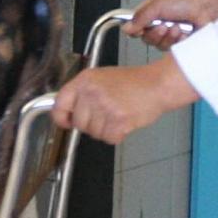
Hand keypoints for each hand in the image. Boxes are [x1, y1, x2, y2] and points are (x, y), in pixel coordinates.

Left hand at [51, 60, 198, 146]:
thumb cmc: (133, 82)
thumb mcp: (102, 78)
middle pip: (78, 123)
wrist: (157, 85)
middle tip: (106, 115)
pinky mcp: (118, 121)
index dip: (61, 118)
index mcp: (85, 80)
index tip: (67, 122)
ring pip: (94, 133)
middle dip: (90, 125)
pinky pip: (109, 138)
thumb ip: (83, 93)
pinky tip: (125, 122)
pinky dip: (117, 135)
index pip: (59, 104)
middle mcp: (92, 93)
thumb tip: (65, 112)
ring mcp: (105, 107)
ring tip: (118, 115)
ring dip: (106, 130)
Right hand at [128, 0, 217, 47]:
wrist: (209, 8)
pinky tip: (185, 33)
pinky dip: (178, 41)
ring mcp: (171, 33)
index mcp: (153, 11)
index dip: (135, 29)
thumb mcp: (158, 5)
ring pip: (158, 45)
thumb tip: (126, 28)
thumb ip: (140, 17)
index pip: (136, 25)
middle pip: (146, 38)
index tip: (138, 30)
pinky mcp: (181, 43)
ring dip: (168, 37)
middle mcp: (160, 22)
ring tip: (177, 28)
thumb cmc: (187, 0)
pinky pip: (172, 49)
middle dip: (155, 34)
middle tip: (163, 26)